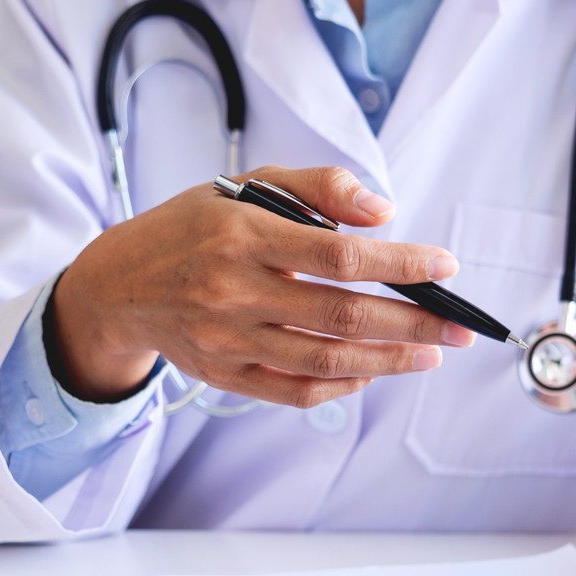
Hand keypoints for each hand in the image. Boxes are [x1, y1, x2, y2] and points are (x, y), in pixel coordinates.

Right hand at [50, 165, 474, 404]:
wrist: (117, 285)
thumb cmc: (192, 228)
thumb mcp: (246, 184)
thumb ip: (319, 187)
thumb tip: (383, 212)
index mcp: (242, 235)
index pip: (339, 255)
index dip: (399, 263)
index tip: (442, 265)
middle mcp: (234, 292)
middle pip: (342, 315)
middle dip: (413, 323)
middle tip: (458, 327)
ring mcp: (229, 340)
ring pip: (325, 361)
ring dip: (388, 360)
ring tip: (429, 353)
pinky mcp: (225, 375)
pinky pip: (296, 392)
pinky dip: (343, 386)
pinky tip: (374, 371)